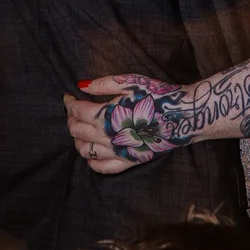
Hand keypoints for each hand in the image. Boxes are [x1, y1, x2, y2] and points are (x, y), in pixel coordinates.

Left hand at [63, 74, 190, 173]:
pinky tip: (92, 155)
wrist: (181, 115)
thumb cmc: (157, 95)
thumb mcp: (130, 82)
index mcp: (105, 116)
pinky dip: (93, 162)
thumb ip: (103, 84)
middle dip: (71, 120)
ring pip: (86, 151)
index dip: (69, 103)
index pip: (77, 111)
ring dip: (78, 140)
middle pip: (77, 131)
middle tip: (73, 111)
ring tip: (80, 130)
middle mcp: (107, 137)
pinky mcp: (129, 161)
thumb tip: (80, 86)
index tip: (68, 97)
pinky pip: (103, 168)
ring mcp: (117, 152)